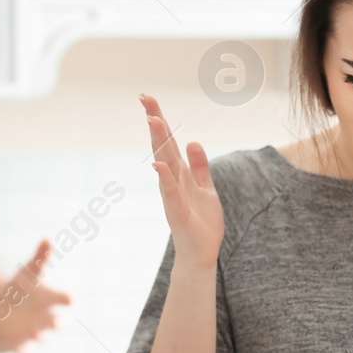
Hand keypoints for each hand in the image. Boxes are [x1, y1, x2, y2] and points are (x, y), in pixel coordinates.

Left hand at [0, 240, 72, 352]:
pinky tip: (20, 350)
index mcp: (49, 301)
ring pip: (41, 337)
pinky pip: (24, 349)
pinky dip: (24, 350)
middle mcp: (45, 319)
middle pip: (54, 322)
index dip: (65, 299)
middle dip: (56, 322)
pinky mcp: (21, 343)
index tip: (70, 299)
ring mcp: (33, 333)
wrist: (5, 312)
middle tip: (58, 321)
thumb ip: (40, 257)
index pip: (61, 299)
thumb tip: (48, 238)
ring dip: (40, 336)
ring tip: (38, 335)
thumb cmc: (22, 290)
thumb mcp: (29, 272)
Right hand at [141, 93, 222, 270]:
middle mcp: (172, 180)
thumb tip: (193, 141)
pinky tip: (159, 165)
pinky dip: (165, 179)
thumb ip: (200, 166)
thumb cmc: (201, 223)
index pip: (168, 141)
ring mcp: (173, 195)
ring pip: (164, 163)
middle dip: (156, 122)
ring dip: (159, 143)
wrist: (201, 254)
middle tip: (145, 98)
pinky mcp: (178, 212)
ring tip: (153, 120)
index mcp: (180, 173)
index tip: (148, 98)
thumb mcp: (206, 188)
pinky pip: (170, 192)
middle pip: (163, 146)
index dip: (160, 119)